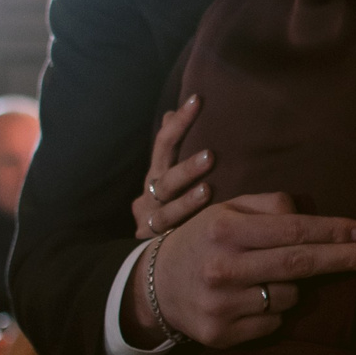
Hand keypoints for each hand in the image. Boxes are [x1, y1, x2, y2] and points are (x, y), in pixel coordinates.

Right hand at [129, 191, 355, 349]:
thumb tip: (309, 217)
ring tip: (262, 278)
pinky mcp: (222, 335)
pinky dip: (273, 312)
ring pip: (291, 297)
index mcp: (226, 229)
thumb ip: (269, 205)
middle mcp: (224, 267)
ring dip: (293, 287)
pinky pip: (274, 323)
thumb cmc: (203, 240)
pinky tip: (249, 301)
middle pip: (302, 264)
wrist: (153, 288)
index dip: (335, 232)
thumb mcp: (226, 210)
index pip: (294, 230)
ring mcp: (223, 305)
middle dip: (348, 259)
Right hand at [132, 96, 213, 239]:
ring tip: (207, 190)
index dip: (179, 122)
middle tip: (210, 155)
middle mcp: (151, 195)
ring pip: (167, 210)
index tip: (198, 99)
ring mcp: (152, 221)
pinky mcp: (156, 246)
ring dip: (188, 200)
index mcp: (156, 174)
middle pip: (165, 178)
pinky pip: (171, 239)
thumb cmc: (168, 205)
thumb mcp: (168, 175)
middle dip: (187, 167)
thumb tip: (169, 112)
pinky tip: (204, 228)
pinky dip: (187, 232)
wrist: (145, 255)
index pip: (164, 143)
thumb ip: (170, 147)